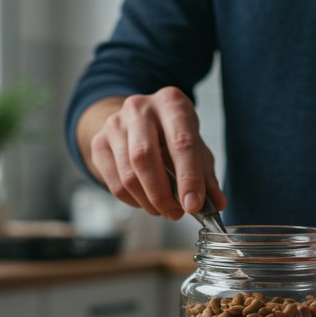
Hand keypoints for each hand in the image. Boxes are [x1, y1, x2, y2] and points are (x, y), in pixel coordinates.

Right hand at [82, 88, 225, 219]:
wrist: (137, 121)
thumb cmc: (172, 136)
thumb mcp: (196, 149)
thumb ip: (207, 177)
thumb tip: (216, 203)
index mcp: (171, 103)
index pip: (181, 143)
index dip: (188, 178)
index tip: (193, 205)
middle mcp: (139, 108)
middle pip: (145, 157)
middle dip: (162, 194)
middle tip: (175, 214)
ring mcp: (114, 124)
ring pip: (128, 175)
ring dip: (148, 201)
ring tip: (163, 209)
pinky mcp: (99, 142)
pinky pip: (114, 183)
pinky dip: (132, 200)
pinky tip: (145, 200)